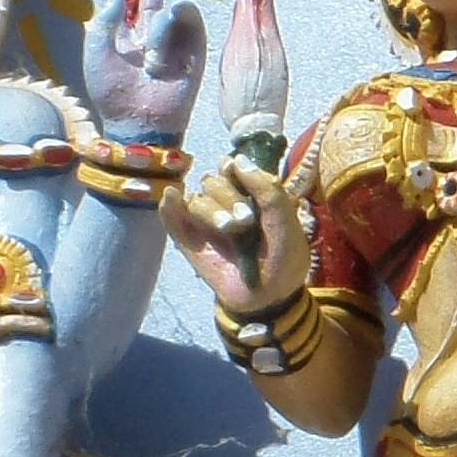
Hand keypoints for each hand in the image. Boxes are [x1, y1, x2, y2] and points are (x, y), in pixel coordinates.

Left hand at [83, 0, 207, 150]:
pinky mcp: (191, 50)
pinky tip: (166, 32)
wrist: (139, 120)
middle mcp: (146, 39)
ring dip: (158, 16)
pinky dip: (177, 21)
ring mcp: (170, 44)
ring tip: (151, 39)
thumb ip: (104, 22)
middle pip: (149, 1)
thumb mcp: (96, 54)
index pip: (120, 7)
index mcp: (122, 40)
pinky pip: (190, 21)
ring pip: (167, 11)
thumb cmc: (112, 92)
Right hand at [165, 156, 303, 313]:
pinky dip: (170, 206)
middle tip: (244, 221)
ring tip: (229, 229)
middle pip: (212, 181)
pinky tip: (173, 198)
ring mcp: (206, 223)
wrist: (269, 297)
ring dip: (211, 210)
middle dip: (227, 197)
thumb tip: (236, 160)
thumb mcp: (285, 222)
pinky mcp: (189, 241)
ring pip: (196, 198)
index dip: (234, 171)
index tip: (242, 182)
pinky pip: (171, 216)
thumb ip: (267, 190)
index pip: (231, 167)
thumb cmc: (283, 258)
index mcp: (249, 194)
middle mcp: (225, 203)